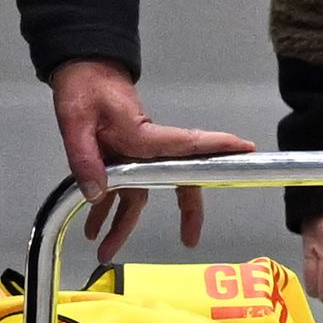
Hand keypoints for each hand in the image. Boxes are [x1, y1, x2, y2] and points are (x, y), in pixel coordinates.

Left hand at [50, 62, 260, 259]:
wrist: (78, 69)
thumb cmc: (83, 87)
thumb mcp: (75, 121)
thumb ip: (84, 158)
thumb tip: (97, 194)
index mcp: (142, 133)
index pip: (187, 143)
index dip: (218, 149)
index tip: (247, 151)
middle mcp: (145, 146)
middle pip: (175, 180)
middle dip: (185, 211)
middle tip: (190, 239)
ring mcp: (133, 153)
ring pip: (139, 194)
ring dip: (122, 225)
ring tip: (106, 253)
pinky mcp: (119, 157)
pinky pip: (118, 189)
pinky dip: (104, 211)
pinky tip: (92, 229)